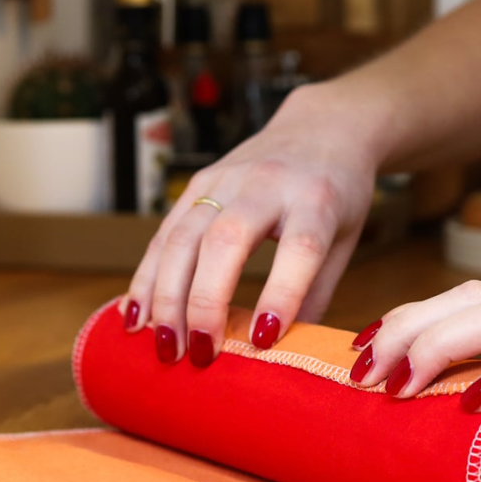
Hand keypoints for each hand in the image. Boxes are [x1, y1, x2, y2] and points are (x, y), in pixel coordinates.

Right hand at [121, 82, 380, 367]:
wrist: (321, 126)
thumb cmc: (337, 194)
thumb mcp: (343, 240)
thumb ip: (315, 295)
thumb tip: (284, 356)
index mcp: (316, 199)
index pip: (300, 246)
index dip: (281, 294)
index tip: (263, 341)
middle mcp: (267, 183)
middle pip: (225, 239)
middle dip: (205, 301)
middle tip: (199, 353)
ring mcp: (226, 179)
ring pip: (183, 236)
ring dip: (167, 296)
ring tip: (165, 345)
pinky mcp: (198, 181)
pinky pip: (164, 232)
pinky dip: (147, 277)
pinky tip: (137, 317)